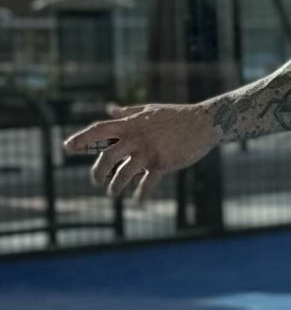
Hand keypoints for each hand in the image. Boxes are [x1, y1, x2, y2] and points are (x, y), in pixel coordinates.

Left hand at [63, 100, 218, 201]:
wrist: (204, 122)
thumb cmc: (176, 116)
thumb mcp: (149, 110)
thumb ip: (128, 112)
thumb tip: (110, 108)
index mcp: (130, 124)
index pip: (98, 130)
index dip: (81, 138)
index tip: (67, 147)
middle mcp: (135, 138)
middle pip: (106, 156)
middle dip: (97, 171)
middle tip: (96, 180)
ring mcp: (148, 151)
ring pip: (123, 173)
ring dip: (115, 186)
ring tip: (113, 192)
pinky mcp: (162, 163)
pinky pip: (147, 183)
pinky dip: (141, 194)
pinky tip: (138, 201)